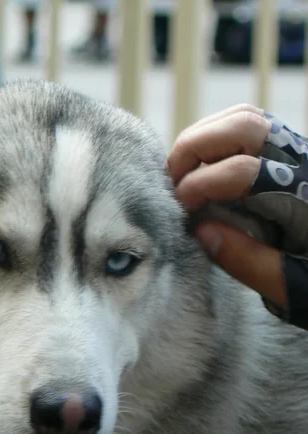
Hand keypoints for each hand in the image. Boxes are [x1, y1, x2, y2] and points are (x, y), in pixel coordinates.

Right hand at [168, 104, 307, 327]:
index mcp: (303, 194)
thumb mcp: (292, 283)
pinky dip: (214, 134)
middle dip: (194, 149)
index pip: (243, 171)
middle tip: (172, 183)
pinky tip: (198, 162)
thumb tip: (201, 231)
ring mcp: (295, 152)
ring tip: (180, 170)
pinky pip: (247, 124)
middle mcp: (301, 162)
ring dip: (203, 137)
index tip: (182, 211)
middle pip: (243, 127)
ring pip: (244, 118)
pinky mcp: (286, 153)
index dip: (202, 186)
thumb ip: (250, 261)